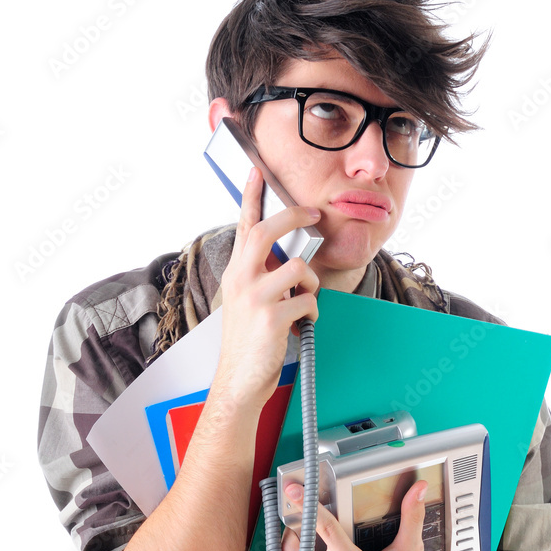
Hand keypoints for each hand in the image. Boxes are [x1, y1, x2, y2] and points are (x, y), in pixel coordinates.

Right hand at [213, 167, 320, 409]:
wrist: (238, 379)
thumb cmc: (249, 341)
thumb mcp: (247, 300)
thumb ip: (262, 275)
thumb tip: (290, 257)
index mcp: (236, 272)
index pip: (244, 226)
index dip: (251, 197)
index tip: (257, 171)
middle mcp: (241, 279)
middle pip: (268, 230)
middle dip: (294, 216)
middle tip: (313, 214)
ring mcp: (254, 297)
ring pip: (298, 268)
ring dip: (311, 284)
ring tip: (303, 301)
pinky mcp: (271, 317)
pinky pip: (308, 301)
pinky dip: (312, 313)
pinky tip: (300, 325)